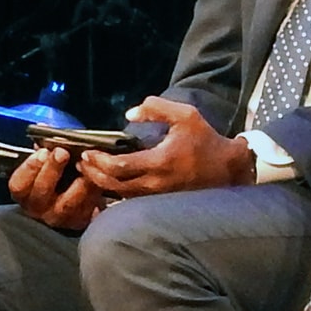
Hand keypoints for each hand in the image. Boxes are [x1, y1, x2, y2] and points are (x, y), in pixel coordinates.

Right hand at [6, 145, 103, 231]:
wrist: (77, 202)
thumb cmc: (57, 179)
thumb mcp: (46, 164)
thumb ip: (44, 150)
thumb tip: (44, 129)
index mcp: (25, 193)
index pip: (19, 184)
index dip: (29, 168)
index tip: (42, 152)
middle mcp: (40, 209)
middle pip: (42, 191)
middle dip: (52, 169)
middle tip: (62, 153)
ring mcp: (61, 218)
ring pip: (69, 202)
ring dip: (78, 181)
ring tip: (85, 164)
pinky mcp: (82, 222)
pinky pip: (89, 207)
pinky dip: (95, 191)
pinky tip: (99, 178)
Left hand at [83, 97, 254, 196]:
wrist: (228, 169)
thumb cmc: (206, 141)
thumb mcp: (186, 115)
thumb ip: (156, 107)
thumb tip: (129, 113)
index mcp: (159, 162)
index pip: (119, 167)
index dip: (99, 161)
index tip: (88, 152)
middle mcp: (156, 184)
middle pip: (113, 185)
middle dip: (93, 174)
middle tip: (82, 163)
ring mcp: (158, 197)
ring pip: (120, 196)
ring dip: (101, 184)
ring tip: (89, 172)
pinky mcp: (161, 203)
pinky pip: (131, 201)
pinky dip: (114, 192)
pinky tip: (106, 182)